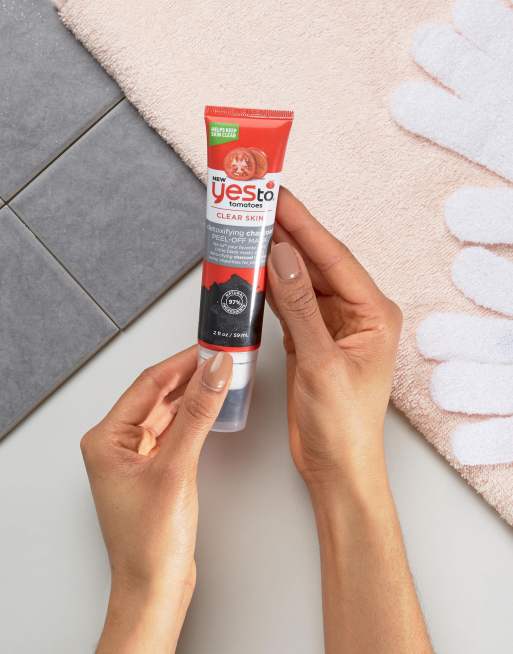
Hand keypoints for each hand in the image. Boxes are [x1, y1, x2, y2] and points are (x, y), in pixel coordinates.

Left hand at [80, 346, 231, 652]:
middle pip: (157, 395)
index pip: (148, 384)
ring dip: (193, 394)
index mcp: (106, 438)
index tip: (208, 347)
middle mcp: (117, 444)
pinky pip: (174, 431)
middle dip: (189, 375)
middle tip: (220, 357)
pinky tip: (211, 406)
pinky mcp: (155, 469)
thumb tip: (214, 372)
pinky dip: (194, 417)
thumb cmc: (151, 542)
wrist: (156, 587)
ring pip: (167, 412)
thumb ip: (198, 414)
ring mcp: (136, 457)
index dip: (181, 362)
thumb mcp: (176, 467)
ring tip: (220, 375)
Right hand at [267, 189, 401, 490]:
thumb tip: (283, 257)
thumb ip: (301, 307)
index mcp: (374, 313)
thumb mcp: (321, 362)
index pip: (334, 257)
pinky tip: (253, 271)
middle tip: (257, 205)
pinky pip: (290, 303)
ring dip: (276, 259)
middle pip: (317, 262)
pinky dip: (270, 288)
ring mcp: (332, 325)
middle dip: (287, 234)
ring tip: (249, 230)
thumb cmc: (343, 425)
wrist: (336, 465)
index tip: (278, 198)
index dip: (304, 225)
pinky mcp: (311, 338)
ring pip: (301, 280)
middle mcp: (356, 313)